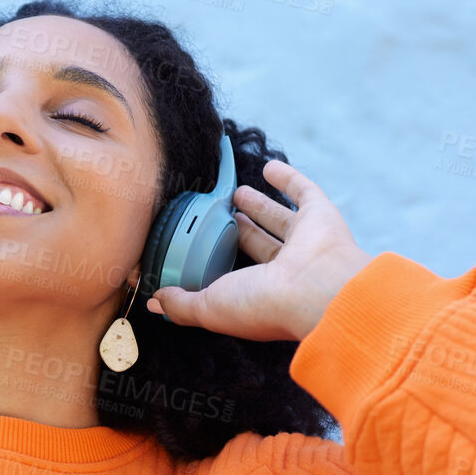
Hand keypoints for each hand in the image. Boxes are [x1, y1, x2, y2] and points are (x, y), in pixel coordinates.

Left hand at [145, 159, 374, 342]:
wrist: (315, 290)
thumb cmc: (263, 305)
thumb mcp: (209, 307)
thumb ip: (182, 304)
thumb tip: (155, 302)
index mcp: (259, 293)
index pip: (234, 276)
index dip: (216, 264)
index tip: (195, 250)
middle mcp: (284, 270)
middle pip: (257, 244)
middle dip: (239, 230)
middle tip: (219, 213)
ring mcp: (304, 242)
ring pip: (277, 218)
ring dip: (258, 205)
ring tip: (237, 193)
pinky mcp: (320, 216)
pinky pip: (305, 192)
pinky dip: (290, 178)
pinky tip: (270, 166)